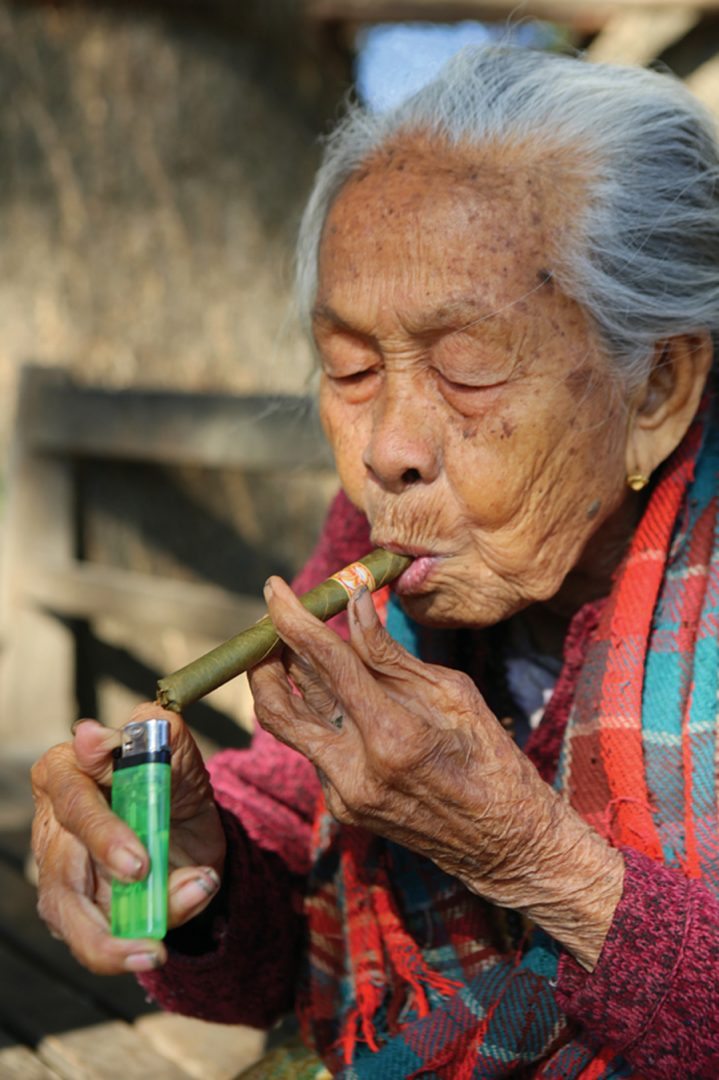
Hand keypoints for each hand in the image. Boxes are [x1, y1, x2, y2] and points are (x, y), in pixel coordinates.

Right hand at [31, 702, 225, 974]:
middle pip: (64, 865)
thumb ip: (157, 734)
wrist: (189, 825)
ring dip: (116, 937)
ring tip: (155, 949)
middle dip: (106, 890)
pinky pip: (96, 938)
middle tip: (148, 894)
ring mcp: (56, 871)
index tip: (135, 858)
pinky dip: (132, 943)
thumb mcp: (179, 753)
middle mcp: (53, 823)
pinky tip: (156, 947)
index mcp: (67, 771)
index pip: (75, 798)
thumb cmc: (172, 779)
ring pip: (71, 915)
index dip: (103, 830)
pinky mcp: (71, 911)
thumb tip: (111, 730)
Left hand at [249, 578, 623, 969]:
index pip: (326, 664)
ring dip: (276, 681)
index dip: (294, 619)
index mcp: (393, 737)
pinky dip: (315, 711)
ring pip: (285, 725)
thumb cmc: (492, 759)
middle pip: (281, 700)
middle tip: (274, 616)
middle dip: (268, 650)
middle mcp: (356, 770)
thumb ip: (391, 654)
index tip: (275, 588)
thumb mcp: (453, 694)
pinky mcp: (341, 806)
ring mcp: (344, 794)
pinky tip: (334, 690)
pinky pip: (312, 747)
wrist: (504, 844)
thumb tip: (353, 604)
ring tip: (286, 645)